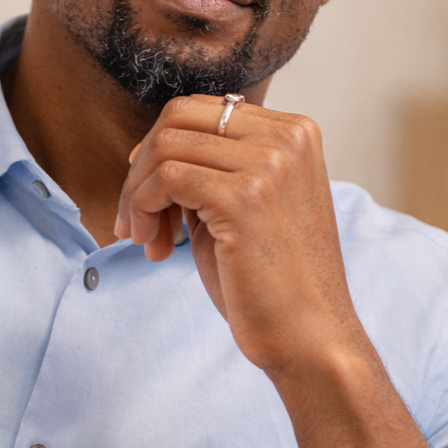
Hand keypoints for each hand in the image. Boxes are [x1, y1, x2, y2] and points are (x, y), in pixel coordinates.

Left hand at [115, 94, 365, 373]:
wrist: (311, 338)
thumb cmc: (273, 280)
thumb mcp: (247, 202)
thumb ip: (212, 166)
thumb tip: (148, 147)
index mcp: (295, 131)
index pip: (202, 109)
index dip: (161, 148)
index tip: (147, 194)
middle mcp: (287, 137)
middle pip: (179, 116)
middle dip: (142, 164)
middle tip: (135, 217)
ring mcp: (269, 164)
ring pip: (166, 147)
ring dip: (137, 194)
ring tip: (146, 239)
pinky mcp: (245, 197)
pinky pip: (165, 180)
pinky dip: (143, 209)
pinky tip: (154, 248)